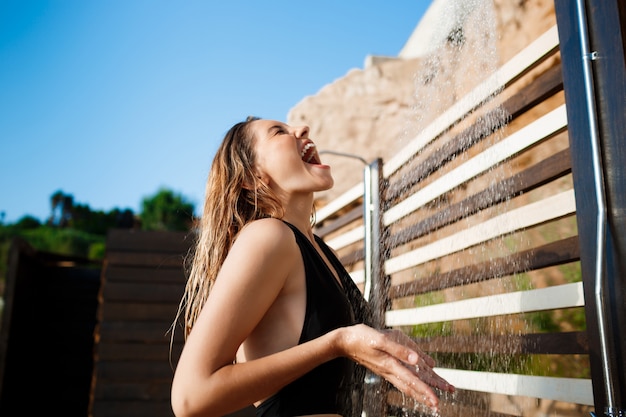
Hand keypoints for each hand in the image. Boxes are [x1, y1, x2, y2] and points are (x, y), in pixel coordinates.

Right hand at [336, 324, 453, 410]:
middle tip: (439, 405)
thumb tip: (417, 359)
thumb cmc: (361, 338)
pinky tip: (417, 381)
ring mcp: (386, 370)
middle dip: (426, 395)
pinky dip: (412, 383)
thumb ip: (399, 349)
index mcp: (390, 365)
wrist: (344, 342)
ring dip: (420, 391)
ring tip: (432, 397)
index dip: (425, 391)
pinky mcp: (384, 367)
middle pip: (411, 387)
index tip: (436, 401)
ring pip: (406, 384)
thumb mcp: (380, 339)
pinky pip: (401, 379)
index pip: (411, 381)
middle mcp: (389, 371)